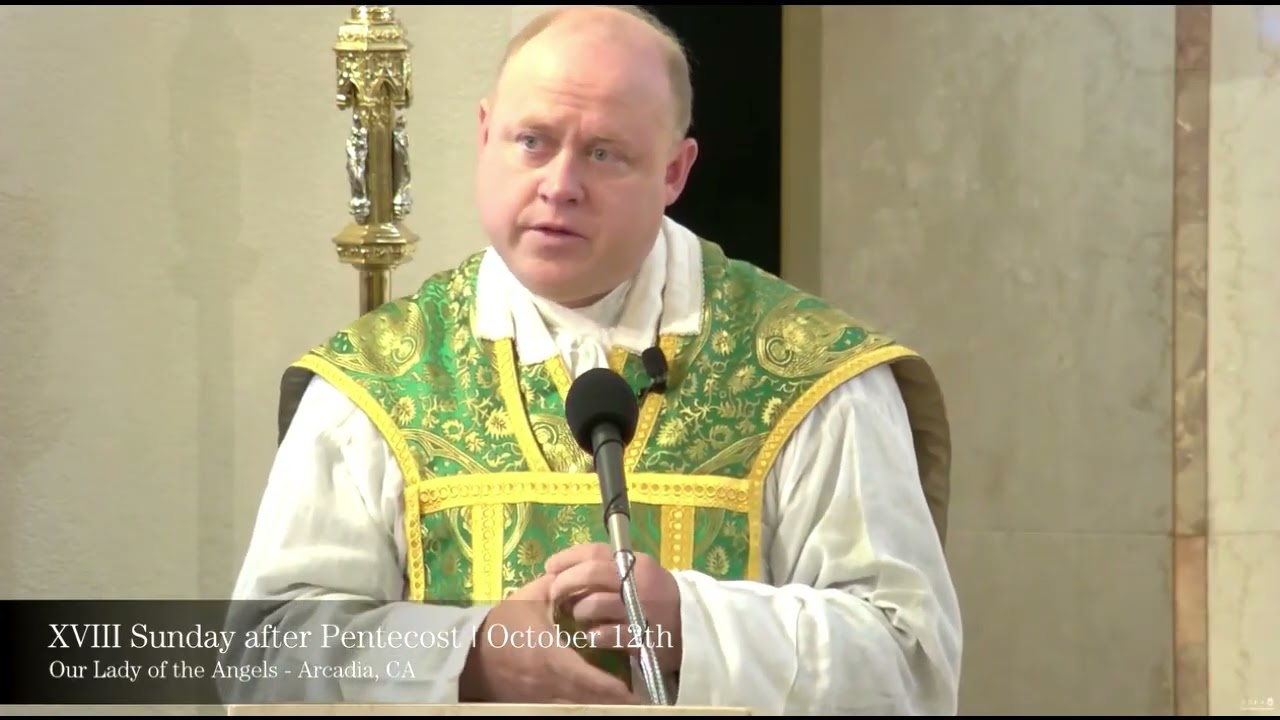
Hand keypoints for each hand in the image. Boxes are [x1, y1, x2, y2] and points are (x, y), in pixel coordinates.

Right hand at [459, 572, 638, 704]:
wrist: (470, 654)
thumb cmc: (502, 626)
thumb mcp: (528, 601)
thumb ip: (556, 588)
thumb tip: (580, 575)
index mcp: (550, 657)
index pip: (589, 679)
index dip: (614, 689)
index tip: (635, 691)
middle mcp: (548, 684)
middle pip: (588, 701)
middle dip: (613, 701)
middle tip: (638, 700)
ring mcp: (541, 698)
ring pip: (577, 708)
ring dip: (600, 706)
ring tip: (625, 702)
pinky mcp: (534, 704)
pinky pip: (562, 709)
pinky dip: (581, 706)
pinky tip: (596, 703)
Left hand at [546, 543, 683, 671]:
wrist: (694, 630)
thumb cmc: (659, 600)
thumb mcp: (641, 576)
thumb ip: (611, 570)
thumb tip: (568, 569)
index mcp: (636, 563)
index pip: (595, 551)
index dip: (567, 557)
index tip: (550, 566)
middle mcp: (638, 582)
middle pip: (591, 574)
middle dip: (565, 583)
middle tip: (555, 594)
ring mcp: (640, 610)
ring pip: (594, 604)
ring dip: (579, 611)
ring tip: (579, 617)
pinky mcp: (641, 637)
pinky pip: (606, 634)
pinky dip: (594, 635)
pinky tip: (593, 636)